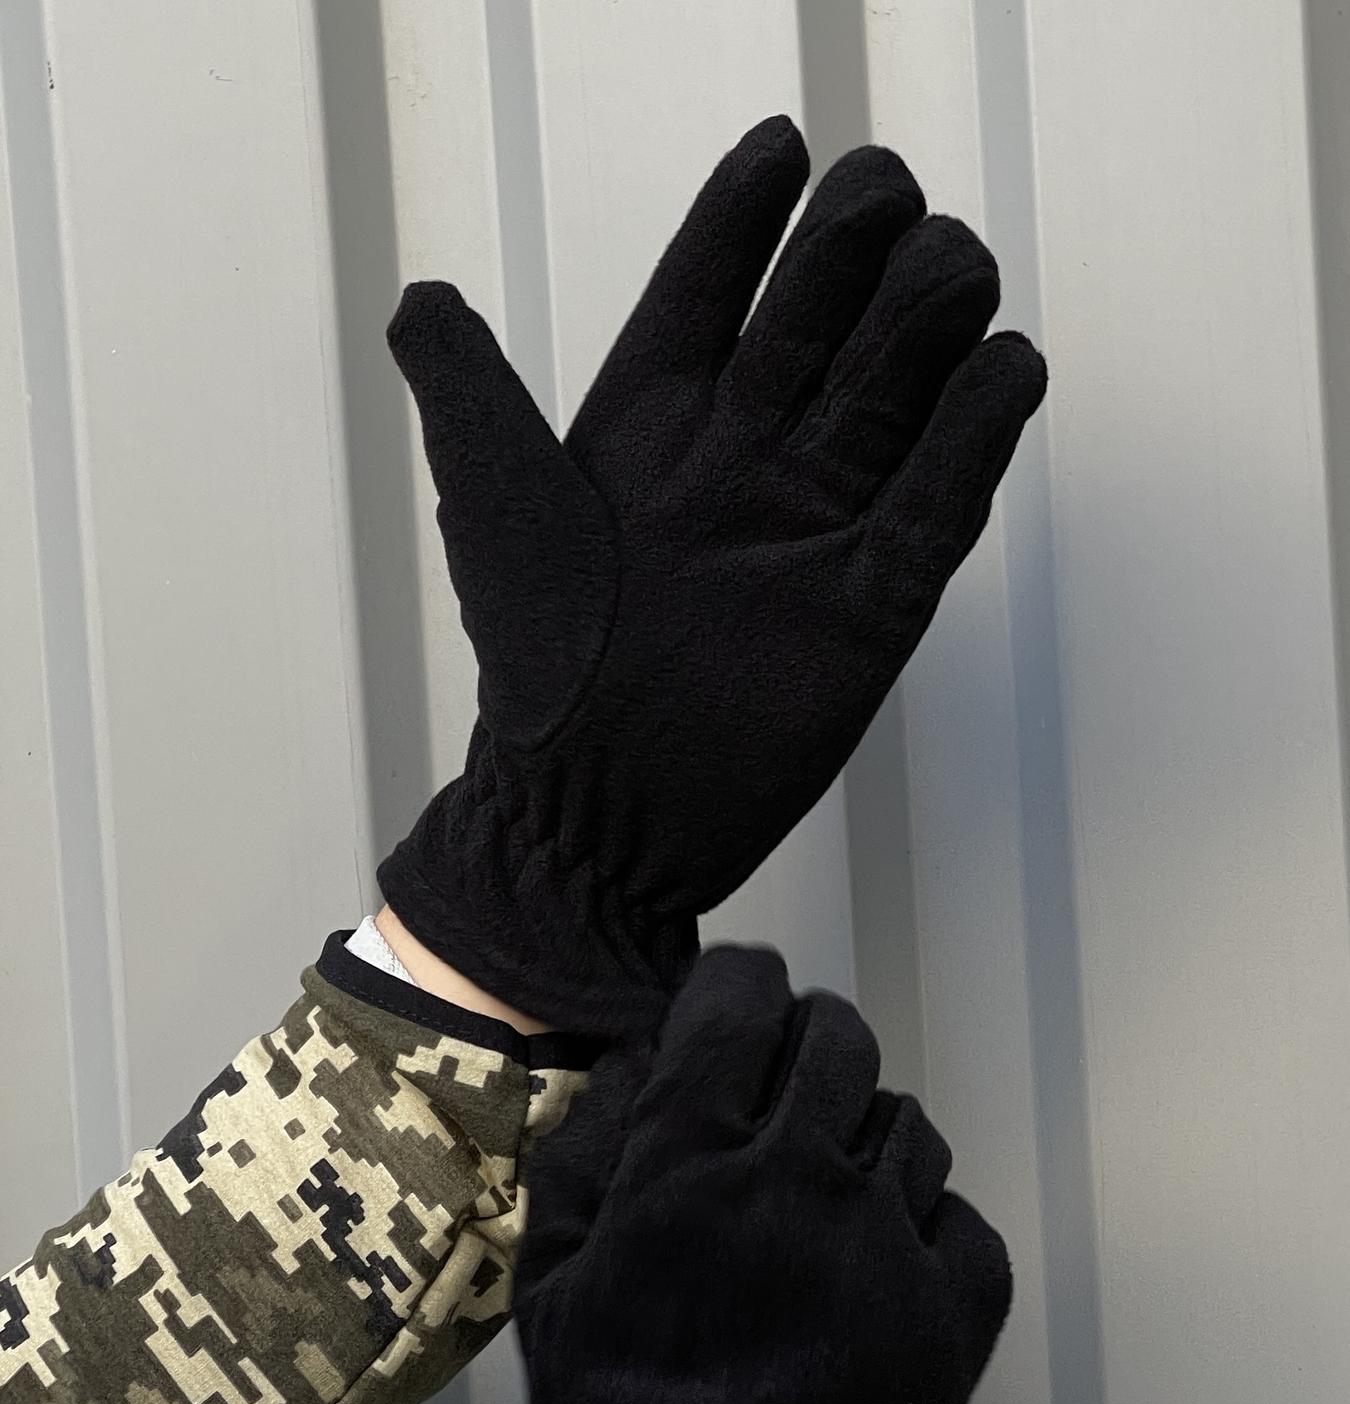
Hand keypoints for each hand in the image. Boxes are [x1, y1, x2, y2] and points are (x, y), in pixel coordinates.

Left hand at [382, 118, 1045, 1034]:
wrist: (590, 821)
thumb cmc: (537, 669)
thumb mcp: (497, 515)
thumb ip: (473, 399)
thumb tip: (416, 301)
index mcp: (654, 421)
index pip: (711, 284)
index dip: (749, 214)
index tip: (784, 148)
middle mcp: (744, 458)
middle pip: (826, 315)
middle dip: (861, 245)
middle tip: (884, 210)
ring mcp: (817, 525)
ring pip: (897, 387)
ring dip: (931, 313)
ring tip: (950, 269)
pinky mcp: (877, 603)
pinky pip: (943, 499)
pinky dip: (979, 431)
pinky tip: (1004, 368)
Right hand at [491, 947, 1011, 1403]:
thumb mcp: (554, 1281)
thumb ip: (590, 1150)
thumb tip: (643, 1059)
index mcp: (685, 1165)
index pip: (737, 1003)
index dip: (739, 986)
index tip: (739, 1001)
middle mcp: (794, 1182)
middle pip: (839, 1039)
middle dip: (809, 1041)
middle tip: (789, 1084)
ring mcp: (885, 1249)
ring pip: (908, 1125)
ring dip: (867, 1137)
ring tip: (832, 1196)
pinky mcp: (951, 1319)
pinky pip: (963, 1219)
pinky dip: (927, 1227)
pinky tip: (884, 1265)